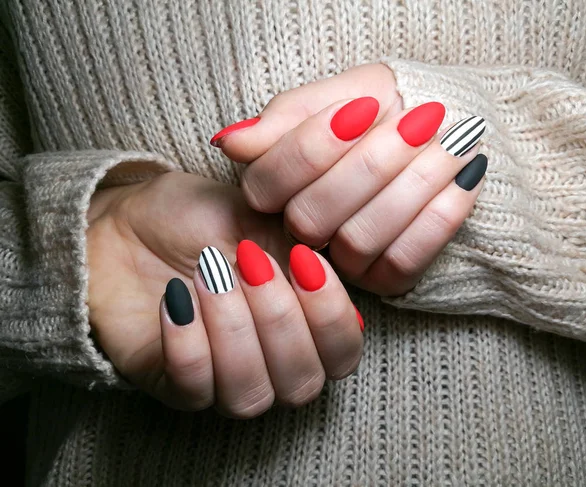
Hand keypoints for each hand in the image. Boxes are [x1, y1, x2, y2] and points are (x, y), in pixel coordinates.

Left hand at [87, 172, 362, 415]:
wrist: (127, 224)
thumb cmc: (198, 219)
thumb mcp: (256, 219)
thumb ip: (297, 251)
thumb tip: (326, 278)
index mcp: (303, 327)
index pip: (343, 353)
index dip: (331, 314)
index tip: (303, 258)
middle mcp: (271, 365)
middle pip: (301, 383)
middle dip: (278, 318)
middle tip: (248, 259)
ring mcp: (223, 381)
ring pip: (250, 394)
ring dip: (233, 329)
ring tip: (208, 272)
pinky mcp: (174, 386)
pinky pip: (193, 387)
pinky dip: (188, 341)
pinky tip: (176, 296)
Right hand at [212, 63, 487, 295]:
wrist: (438, 127)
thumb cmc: (382, 107)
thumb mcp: (339, 93)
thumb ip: (288, 117)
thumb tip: (230, 143)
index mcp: (278, 186)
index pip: (270, 182)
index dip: (313, 147)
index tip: (366, 107)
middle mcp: (302, 231)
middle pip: (312, 217)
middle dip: (373, 165)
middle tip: (421, 121)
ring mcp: (342, 261)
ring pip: (359, 240)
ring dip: (414, 186)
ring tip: (454, 142)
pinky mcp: (385, 278)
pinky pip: (402, 263)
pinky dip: (438, 218)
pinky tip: (464, 178)